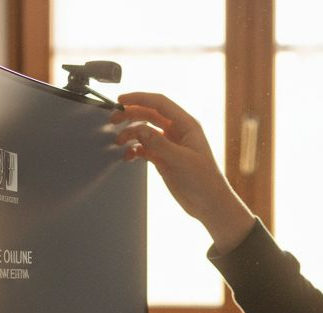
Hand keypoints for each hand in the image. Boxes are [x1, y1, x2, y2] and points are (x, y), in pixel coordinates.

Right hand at [111, 92, 254, 250]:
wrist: (210, 205)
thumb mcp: (180, 160)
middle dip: (131, 115)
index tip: (121, 100)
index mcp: (186, 125)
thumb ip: (158, 143)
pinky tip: (129, 156)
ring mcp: (170, 145)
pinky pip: (145, 148)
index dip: (139, 98)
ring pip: (145, 131)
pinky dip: (135, 150)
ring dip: (130, 134)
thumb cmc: (204, 181)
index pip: (159, 103)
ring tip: (119, 142)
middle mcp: (177, 132)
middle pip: (149, 115)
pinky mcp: (164, 159)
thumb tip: (138, 128)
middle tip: (113, 119)